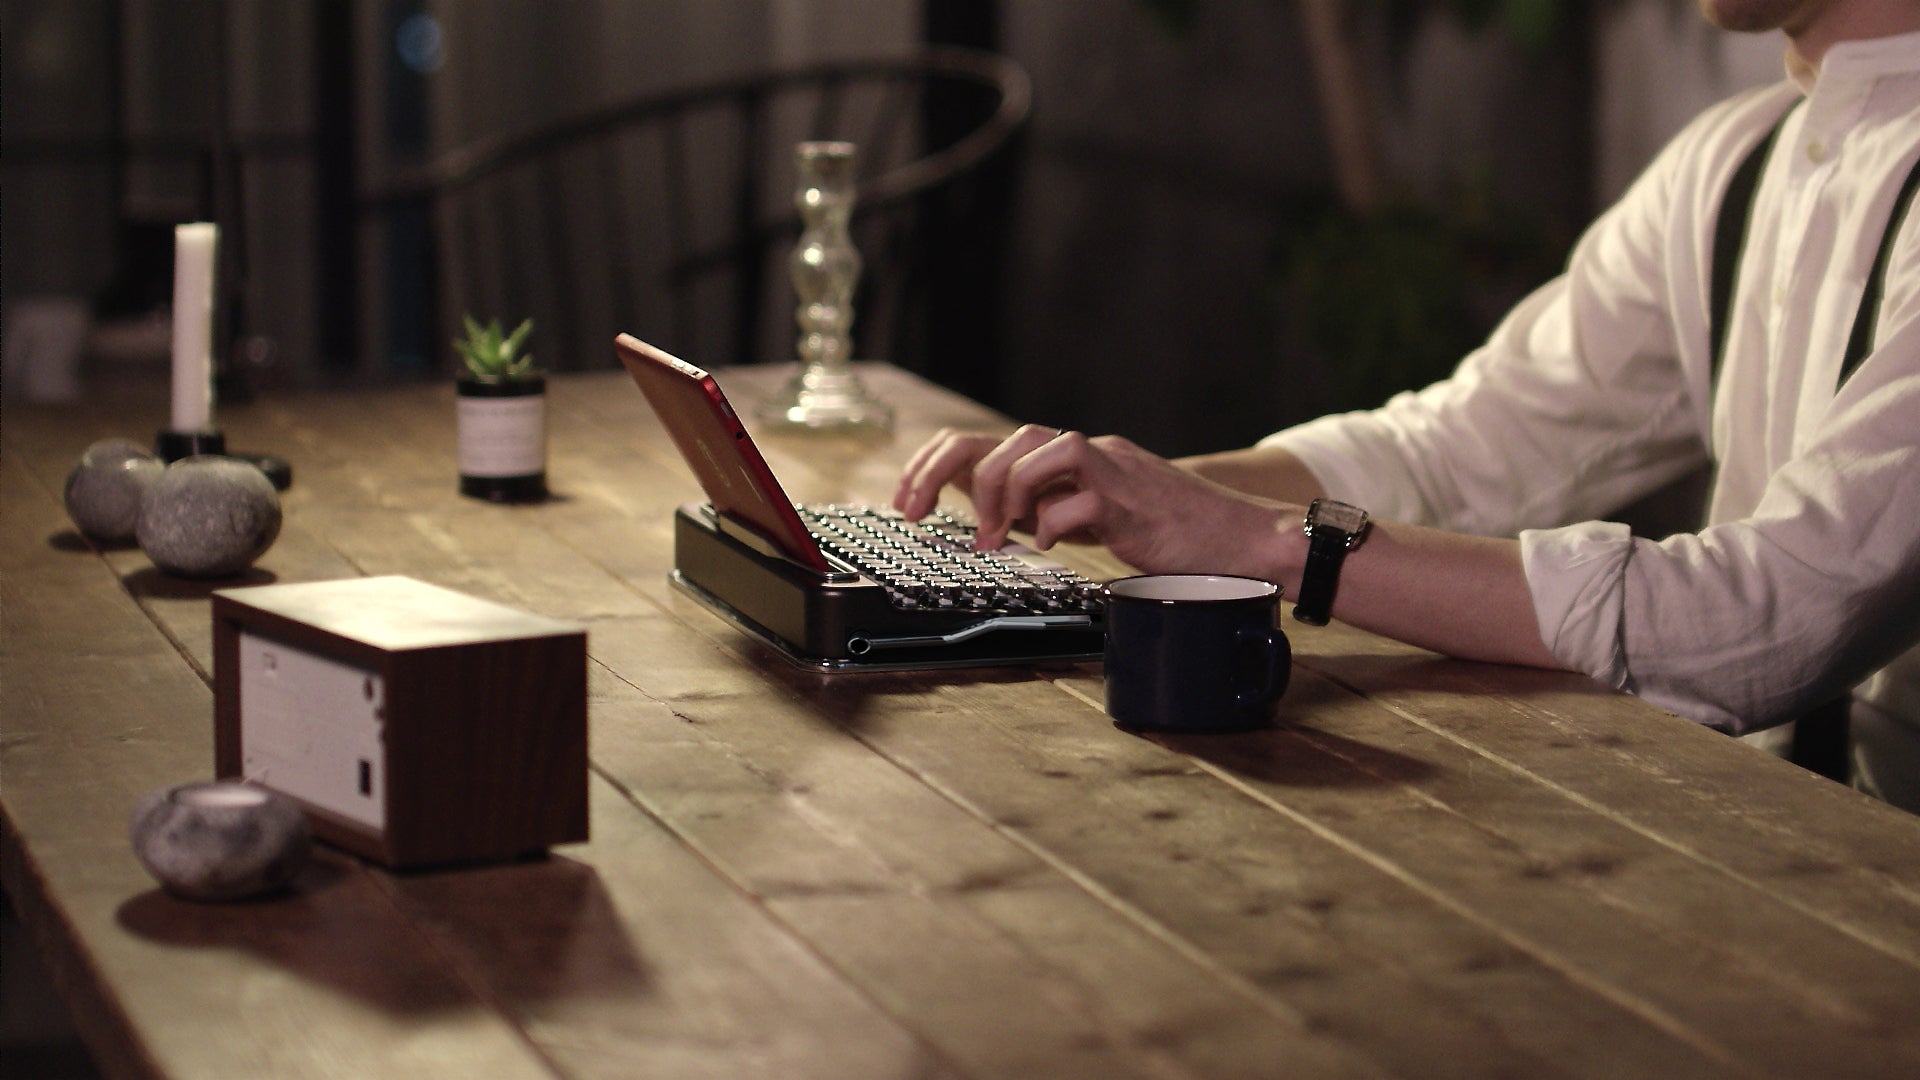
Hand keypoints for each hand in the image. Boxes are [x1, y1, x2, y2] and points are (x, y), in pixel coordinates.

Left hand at [894, 425, 1293, 576]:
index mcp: (1073, 457)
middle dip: (951, 475)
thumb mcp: (1095, 516)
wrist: (1242, 541)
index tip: (907, 500)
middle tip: (931, 518)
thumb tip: (994, 516)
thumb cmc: (1172, 535)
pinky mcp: (1135, 500)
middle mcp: (1089, 453)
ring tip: (1000, 536)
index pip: (990, 440)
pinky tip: (1052, 543)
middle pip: (1005, 438)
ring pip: (1038, 449)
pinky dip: (1055, 521)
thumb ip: (1050, 506)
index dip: (936, 464)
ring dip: (1003, 494)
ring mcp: (1114, 471)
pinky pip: (1081, 496)